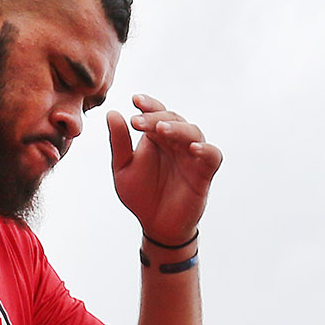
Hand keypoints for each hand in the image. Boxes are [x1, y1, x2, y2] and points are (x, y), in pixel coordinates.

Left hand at [108, 94, 220, 246]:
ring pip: (193, 131)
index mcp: (156, 137)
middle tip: (138, 122)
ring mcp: (191, 156)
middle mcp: (175, 142)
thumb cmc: (141, 195)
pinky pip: (212, 155)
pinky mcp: (204, 172)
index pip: (155, 113)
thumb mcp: (123, 168)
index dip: (148, 104)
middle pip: (172, 119)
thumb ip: (119, 142)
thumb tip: (112, 113)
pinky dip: (206, 149)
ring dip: (178, 128)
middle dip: (156, 117)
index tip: (135, 100)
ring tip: (161, 130)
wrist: (155, 225)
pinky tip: (193, 148)